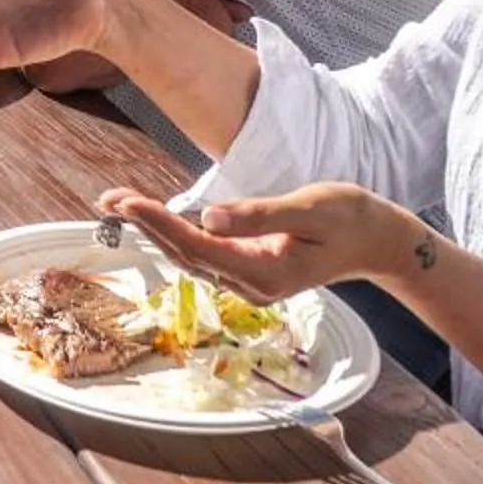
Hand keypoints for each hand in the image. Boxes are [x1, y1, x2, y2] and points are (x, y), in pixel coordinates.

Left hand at [98, 182, 425, 304]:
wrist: (375, 240)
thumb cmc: (348, 218)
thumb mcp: (308, 208)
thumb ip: (258, 215)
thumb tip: (209, 218)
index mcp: (265, 273)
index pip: (198, 247)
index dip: (159, 225)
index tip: (128, 204)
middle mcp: (250, 284)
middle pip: (185, 253)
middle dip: (144, 225)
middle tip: (107, 199)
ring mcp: (248, 280)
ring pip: (189, 254)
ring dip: (153, 228)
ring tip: (116, 203)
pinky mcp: (248, 268)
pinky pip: (202, 251)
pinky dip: (174, 231)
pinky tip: (152, 216)